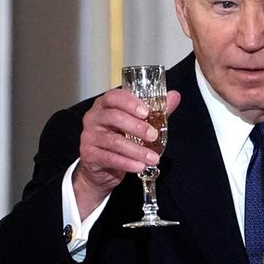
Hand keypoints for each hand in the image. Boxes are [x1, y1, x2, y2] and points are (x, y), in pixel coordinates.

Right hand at [73, 88, 180, 218]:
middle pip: (114, 117)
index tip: (146, 112)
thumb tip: (175, 96)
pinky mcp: (88, 154)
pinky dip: (127, 163)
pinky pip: (109, 158)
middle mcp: (94, 117)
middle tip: (154, 136)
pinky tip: (140, 166)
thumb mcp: (139, 122)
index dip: (130, 103)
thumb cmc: (121, 137)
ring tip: (153, 158)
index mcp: (105, 105)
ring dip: (136, 150)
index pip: (114, 97)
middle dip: (137, 127)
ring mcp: (89, 136)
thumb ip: (156, 110)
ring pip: (114, 141)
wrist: (102, 167)